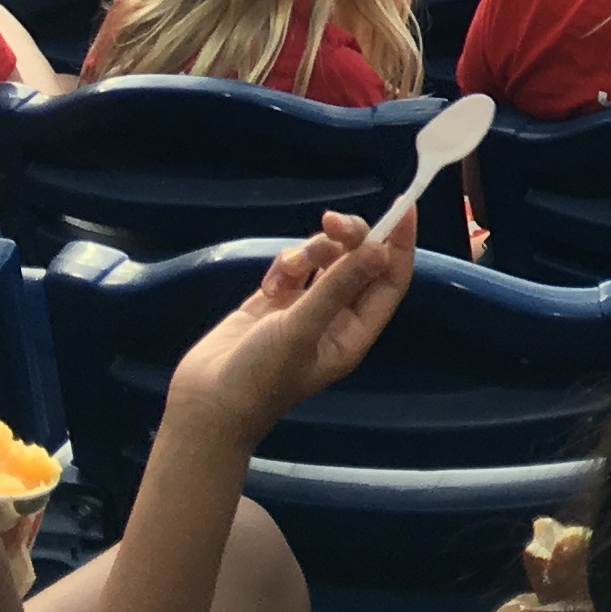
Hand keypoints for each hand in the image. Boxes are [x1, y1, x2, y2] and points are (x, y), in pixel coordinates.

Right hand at [162, 209, 414, 448]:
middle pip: (359, 261)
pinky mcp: (275, 300)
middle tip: (331, 222)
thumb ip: (339, 286)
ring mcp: (304, 307)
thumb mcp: (302, 329)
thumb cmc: (261, 377)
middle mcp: (335, 318)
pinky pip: (293, 265)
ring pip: (325, 258)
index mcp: (354, 333)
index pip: (390, 281)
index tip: (403, 208)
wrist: (207, 403)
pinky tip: (269, 286)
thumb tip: (381, 250)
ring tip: (291, 270)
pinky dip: (285, 265)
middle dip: (349, 237)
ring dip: (311, 251)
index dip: (400, 246)